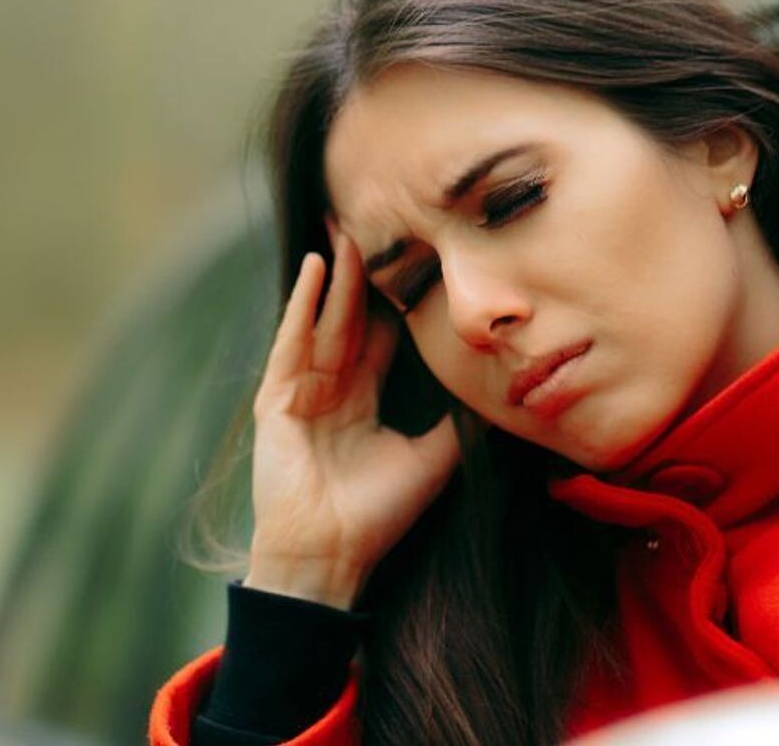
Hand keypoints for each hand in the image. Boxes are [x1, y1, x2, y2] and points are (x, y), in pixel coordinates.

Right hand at [243, 224, 461, 609]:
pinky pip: (292, 340)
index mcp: (362, 401)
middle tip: (376, 221)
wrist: (330, 557)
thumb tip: (501, 394)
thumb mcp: (434, 460)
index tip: (414, 257)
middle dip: (361, 272)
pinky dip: (302, 304)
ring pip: (322, 319)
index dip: (395, 298)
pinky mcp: (276, 399)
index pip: (380, 336)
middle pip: (348, 317)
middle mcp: (330, 389)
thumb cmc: (378, 516)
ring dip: (333, 274)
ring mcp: (300, 391)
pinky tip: (313, 268)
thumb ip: (459, 425)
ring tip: (346, 227)